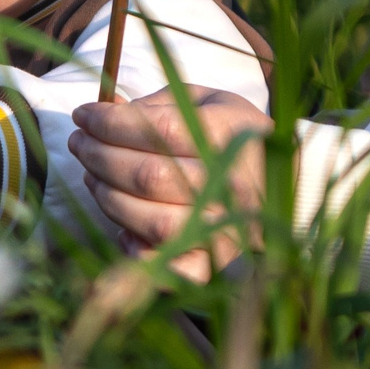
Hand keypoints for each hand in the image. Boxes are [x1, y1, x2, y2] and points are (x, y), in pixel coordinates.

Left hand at [68, 88, 272, 279]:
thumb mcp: (209, 100)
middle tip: (79, 143)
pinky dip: (139, 253)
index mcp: (230, 135)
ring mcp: (227, 228)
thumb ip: (160, 103)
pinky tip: (122, 230)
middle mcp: (231, 185)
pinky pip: (173, 268)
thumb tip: (105, 111)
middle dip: (100, 156)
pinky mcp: (221, 263)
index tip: (84, 114)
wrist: (290, 185)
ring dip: (108, 199)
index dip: (111, 123)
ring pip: (152, 222)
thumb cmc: (237, 135)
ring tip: (91, 176)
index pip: (159, 129)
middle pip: (148, 176)